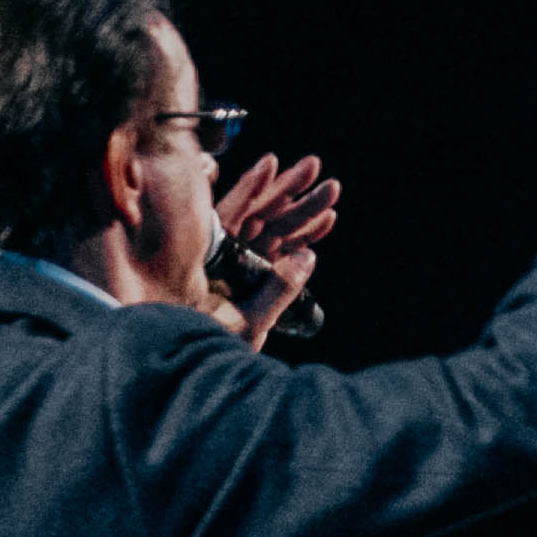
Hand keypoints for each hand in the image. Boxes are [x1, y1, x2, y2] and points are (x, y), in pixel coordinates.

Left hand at [210, 150, 338, 342]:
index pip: (234, 212)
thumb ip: (277, 290)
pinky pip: (281, 253)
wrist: (204, 374)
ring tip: (332, 193)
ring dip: (304, 212)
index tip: (273, 162)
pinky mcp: (257, 280)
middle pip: (260, 215)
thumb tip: (306, 257)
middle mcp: (227, 257)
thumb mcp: (245, 323)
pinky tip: (325, 223)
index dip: (256, 187)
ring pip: (275, 231)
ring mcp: (243, 267)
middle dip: (291, 191)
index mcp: (211, 259)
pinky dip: (303, 239)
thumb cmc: (211, 347)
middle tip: (317, 168)